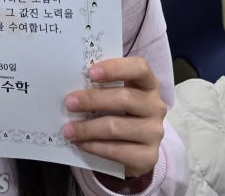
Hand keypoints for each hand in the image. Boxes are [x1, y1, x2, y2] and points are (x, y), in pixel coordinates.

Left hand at [63, 57, 166, 185]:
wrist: (137, 147)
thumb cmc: (120, 111)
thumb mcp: (116, 93)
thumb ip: (102, 85)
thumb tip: (72, 86)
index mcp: (148, 84)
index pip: (139, 68)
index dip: (115, 68)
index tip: (90, 73)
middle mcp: (156, 107)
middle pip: (125, 98)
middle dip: (93, 100)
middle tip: (69, 103)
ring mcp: (155, 133)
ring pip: (116, 127)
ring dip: (88, 128)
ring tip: (68, 129)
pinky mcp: (149, 157)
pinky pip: (117, 151)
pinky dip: (94, 146)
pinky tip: (81, 143)